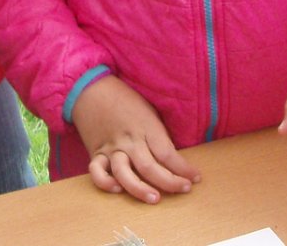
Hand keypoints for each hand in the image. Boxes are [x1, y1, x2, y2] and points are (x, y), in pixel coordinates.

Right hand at [71, 75, 199, 203]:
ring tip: (154, 198)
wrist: (90, 88)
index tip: (195, 178)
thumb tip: (174, 158)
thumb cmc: (125, 99)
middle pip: (150, 167)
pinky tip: (117, 189)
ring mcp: (111, 147)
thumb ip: (158, 134)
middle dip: (169, 182)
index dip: (183, 168)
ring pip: (124, 173)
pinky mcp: (96, 152)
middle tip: (184, 189)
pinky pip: (97, 171)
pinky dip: (105, 182)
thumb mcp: (148, 110)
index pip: (167, 153)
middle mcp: (129, 140)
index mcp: (145, 126)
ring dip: (139, 188)